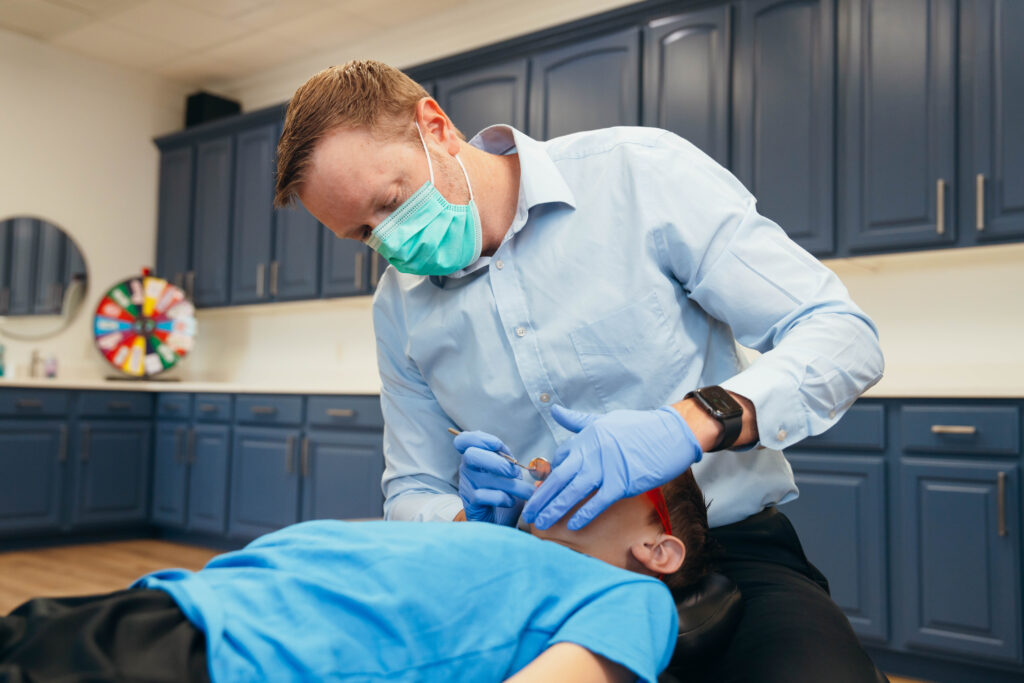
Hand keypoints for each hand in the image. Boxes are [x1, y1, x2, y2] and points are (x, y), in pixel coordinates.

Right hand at [454, 430, 535, 525]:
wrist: (499, 522)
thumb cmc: (504, 493)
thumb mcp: (508, 473)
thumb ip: (509, 461)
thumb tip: (516, 461)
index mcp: (476, 457)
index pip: (464, 440)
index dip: (479, 439)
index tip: (497, 446)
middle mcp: (467, 469)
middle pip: (471, 455)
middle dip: (497, 462)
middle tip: (514, 473)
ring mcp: (467, 486)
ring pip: (484, 478)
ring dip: (511, 485)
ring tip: (527, 492)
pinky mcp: (471, 504)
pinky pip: (483, 496)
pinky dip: (501, 498)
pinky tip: (510, 501)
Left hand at [521, 405, 702, 530]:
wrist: (670, 434)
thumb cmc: (639, 428)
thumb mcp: (604, 420)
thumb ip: (577, 421)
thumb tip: (554, 410)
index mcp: (586, 437)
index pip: (560, 459)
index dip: (548, 476)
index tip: (540, 490)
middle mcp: (591, 453)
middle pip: (559, 478)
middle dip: (541, 497)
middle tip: (528, 513)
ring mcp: (605, 469)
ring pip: (572, 492)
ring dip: (554, 509)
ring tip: (541, 523)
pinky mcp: (621, 483)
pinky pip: (597, 502)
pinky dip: (584, 514)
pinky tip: (572, 525)